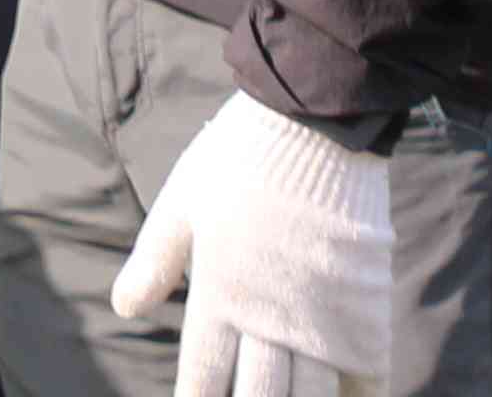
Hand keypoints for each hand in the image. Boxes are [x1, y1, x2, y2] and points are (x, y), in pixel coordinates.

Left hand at [107, 89, 394, 396]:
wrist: (316, 120)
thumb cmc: (241, 159)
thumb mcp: (183, 202)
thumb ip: (155, 260)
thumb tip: (124, 308)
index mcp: (222, 293)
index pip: (204, 376)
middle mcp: (272, 316)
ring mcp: (324, 317)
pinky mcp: (365, 308)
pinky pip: (367, 377)